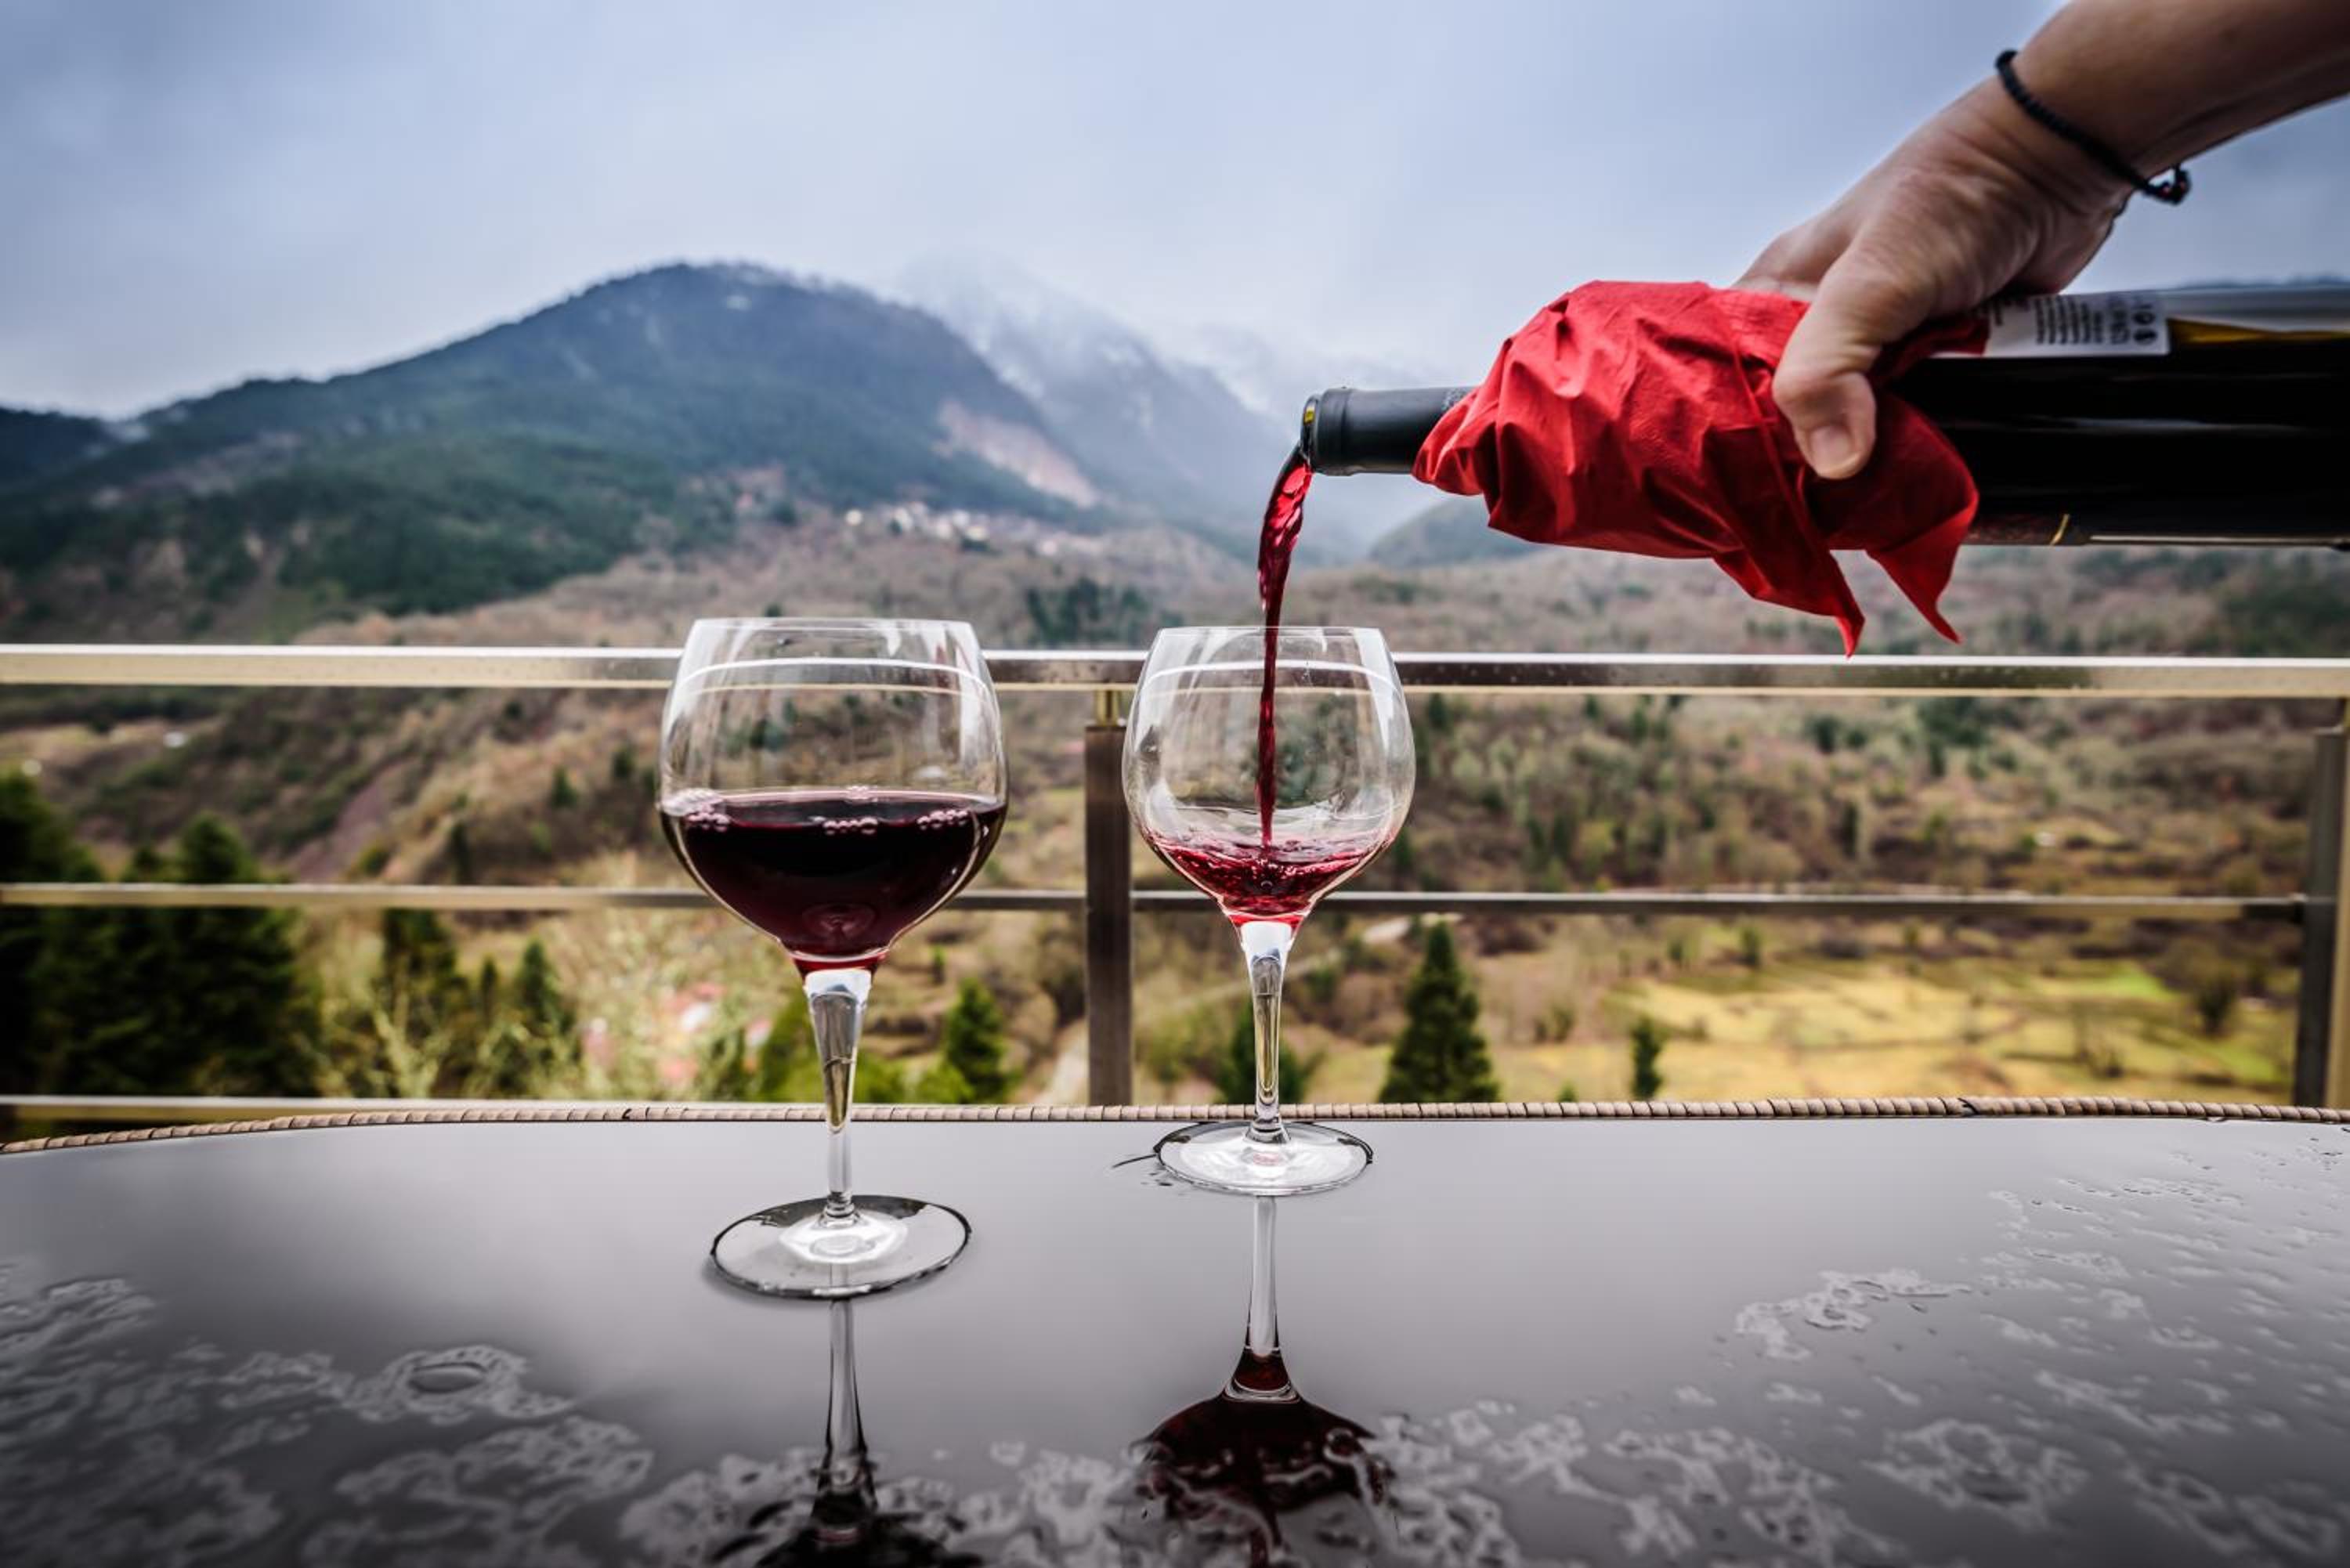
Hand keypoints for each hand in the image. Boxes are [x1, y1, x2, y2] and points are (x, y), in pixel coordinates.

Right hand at [1739, 79, 2124, 479]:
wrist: (2058, 168)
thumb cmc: (1951, 200)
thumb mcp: (1869, 284)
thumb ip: (1828, 369)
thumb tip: (1833, 465)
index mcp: (1782, 288)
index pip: (1729, 372)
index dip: (1730, 427)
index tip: (1741, 486)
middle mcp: (1826, 318)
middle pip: (1796, 410)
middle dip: (1806, 458)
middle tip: (1812, 513)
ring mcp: (1887, 340)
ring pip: (1861, 421)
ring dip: (1872, 457)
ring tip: (1865, 510)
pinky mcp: (1939, 355)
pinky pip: (1920, 416)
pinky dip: (1923, 442)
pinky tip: (1918, 476)